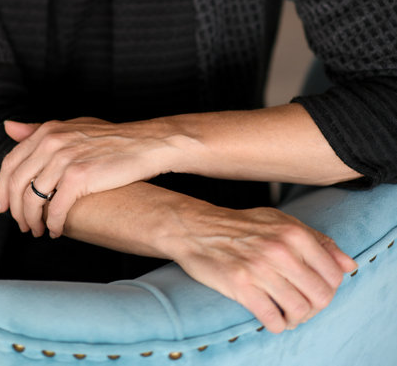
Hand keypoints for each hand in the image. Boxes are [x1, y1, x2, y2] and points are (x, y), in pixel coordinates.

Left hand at [0, 116, 176, 236]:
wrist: (145, 144)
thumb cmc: (111, 139)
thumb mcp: (72, 127)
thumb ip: (39, 130)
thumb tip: (8, 127)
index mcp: (46, 131)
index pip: (9, 163)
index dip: (2, 189)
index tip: (3, 206)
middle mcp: (51, 142)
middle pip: (15, 183)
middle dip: (15, 210)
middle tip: (21, 225)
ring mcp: (64, 158)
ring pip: (32, 199)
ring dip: (31, 221)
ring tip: (37, 231)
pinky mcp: (79, 176)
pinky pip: (54, 208)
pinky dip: (52, 224)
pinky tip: (56, 231)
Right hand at [169, 199, 357, 332]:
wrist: (196, 228)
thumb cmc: (242, 226)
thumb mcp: (281, 222)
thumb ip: (317, 241)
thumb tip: (349, 265)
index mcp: (294, 232)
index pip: (334, 274)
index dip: (329, 287)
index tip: (313, 288)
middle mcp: (280, 250)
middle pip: (321, 296)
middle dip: (314, 306)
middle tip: (300, 303)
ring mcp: (260, 268)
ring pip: (300, 311)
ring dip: (296, 318)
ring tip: (285, 311)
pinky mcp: (240, 286)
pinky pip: (274, 320)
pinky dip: (276, 323)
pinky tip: (269, 314)